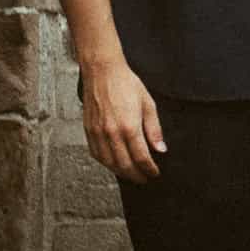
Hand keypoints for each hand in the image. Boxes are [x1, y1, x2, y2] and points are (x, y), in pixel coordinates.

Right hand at [81, 56, 165, 182]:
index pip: (142, 158)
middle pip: (125, 165)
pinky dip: (106, 163)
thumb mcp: (148, 104)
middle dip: (136, 175)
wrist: (102, 72)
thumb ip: (154, 129)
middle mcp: (112, 133)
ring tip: (131, 174)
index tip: (155, 173)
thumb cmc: (126, 84)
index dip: (150, 169)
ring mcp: (98, 133)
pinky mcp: (89, 130)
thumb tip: (160, 149)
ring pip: (109, 163)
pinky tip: (114, 163)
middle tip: (144, 178)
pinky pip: (96, 154)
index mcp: (129, 127)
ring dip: (121, 172)